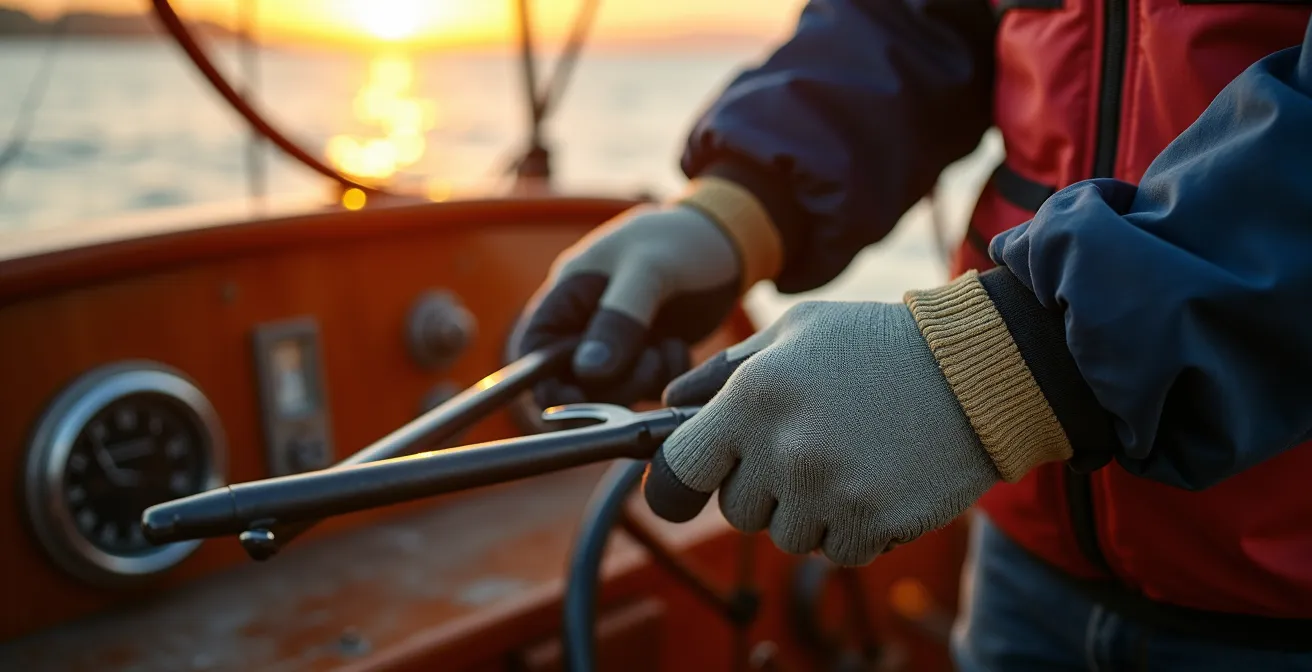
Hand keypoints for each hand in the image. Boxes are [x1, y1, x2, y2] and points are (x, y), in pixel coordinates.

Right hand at [517, 203, 743, 407]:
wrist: (727, 240)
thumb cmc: (681, 239)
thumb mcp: (649, 270)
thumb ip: (618, 318)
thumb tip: (588, 372)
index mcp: (567, 297)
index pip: (534, 353)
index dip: (545, 384)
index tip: (577, 398)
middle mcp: (584, 326)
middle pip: (573, 383)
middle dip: (612, 385)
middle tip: (650, 361)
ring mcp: (617, 345)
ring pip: (613, 392)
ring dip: (644, 380)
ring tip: (669, 345)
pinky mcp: (647, 358)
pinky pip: (647, 389)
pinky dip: (666, 378)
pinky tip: (680, 348)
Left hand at [643, 300, 1001, 565]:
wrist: (977, 369)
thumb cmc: (878, 344)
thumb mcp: (797, 331)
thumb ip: (725, 370)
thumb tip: (672, 403)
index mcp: (752, 396)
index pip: (679, 470)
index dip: (678, 485)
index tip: (687, 488)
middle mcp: (783, 447)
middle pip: (737, 510)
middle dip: (762, 488)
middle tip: (806, 449)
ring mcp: (829, 490)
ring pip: (786, 536)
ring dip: (809, 511)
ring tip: (849, 461)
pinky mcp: (872, 522)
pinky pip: (836, 552)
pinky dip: (852, 529)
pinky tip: (877, 482)